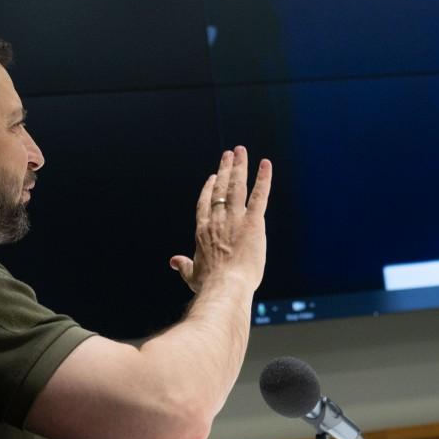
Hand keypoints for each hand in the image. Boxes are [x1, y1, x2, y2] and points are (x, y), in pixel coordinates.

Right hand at [169, 146, 271, 293]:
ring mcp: (235, 218)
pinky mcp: (253, 222)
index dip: (208, 188)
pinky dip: (263, 179)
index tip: (213, 176)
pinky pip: (259, 195)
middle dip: (225, 169)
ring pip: (236, 186)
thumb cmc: (209, 285)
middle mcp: (217, 219)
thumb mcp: (192, 275)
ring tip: (241, 151)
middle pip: (220, 188)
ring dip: (239, 166)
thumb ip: (183, 265)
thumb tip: (172, 261)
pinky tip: (266, 164)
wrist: (225, 287)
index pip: (204, 203)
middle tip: (229, 154)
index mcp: (202, 230)